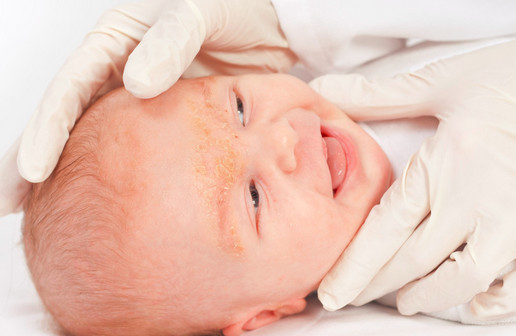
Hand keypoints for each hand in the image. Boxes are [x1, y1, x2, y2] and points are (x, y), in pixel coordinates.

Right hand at [0, 0, 294, 216]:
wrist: (273, 28)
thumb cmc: (234, 9)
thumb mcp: (199, 14)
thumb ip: (170, 43)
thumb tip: (136, 83)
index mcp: (116, 43)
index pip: (69, 90)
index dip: (45, 130)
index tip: (31, 171)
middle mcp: (120, 74)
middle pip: (69, 120)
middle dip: (35, 160)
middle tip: (10, 202)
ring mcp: (142, 102)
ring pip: (96, 141)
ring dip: (70, 175)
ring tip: (43, 213)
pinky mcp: (170, 123)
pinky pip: (138, 153)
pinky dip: (117, 177)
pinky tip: (108, 204)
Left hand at [311, 41, 515, 320]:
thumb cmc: (508, 78)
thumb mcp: (442, 82)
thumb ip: (380, 95)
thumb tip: (327, 91)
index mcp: (445, 165)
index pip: (385, 231)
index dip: (354, 268)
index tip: (332, 294)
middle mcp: (477, 200)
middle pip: (414, 261)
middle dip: (378, 286)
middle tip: (352, 297)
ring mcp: (512, 221)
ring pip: (463, 280)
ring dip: (429, 295)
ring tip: (406, 300)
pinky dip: (492, 299)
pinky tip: (472, 302)